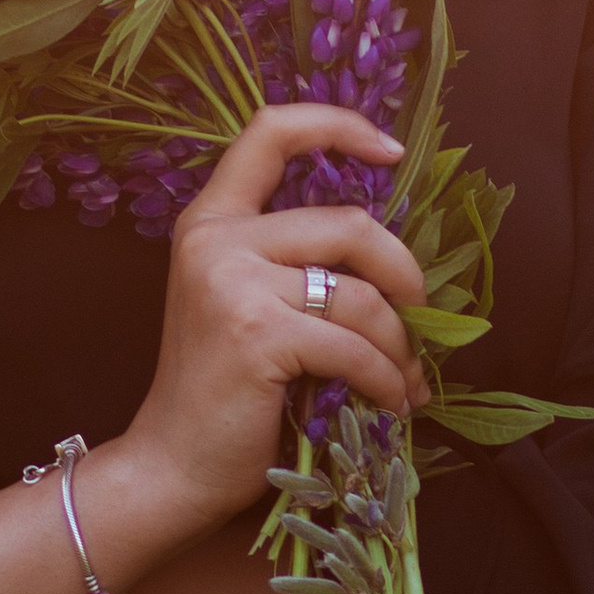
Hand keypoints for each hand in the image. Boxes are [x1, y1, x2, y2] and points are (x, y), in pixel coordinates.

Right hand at [108, 103, 429, 538]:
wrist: (173, 466)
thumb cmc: (222, 393)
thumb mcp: (247, 304)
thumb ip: (295, 263)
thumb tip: (396, 256)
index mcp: (212, 220)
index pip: (270, 132)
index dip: (338, 127)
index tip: (391, 151)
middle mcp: (216, 238)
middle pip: (348, 223)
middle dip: (403, 272)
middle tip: (420, 312)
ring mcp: (232, 283)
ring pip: (361, 294)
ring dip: (399, 344)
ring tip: (404, 378)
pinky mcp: (256, 333)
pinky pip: (354, 346)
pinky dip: (386, 379)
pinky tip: (391, 402)